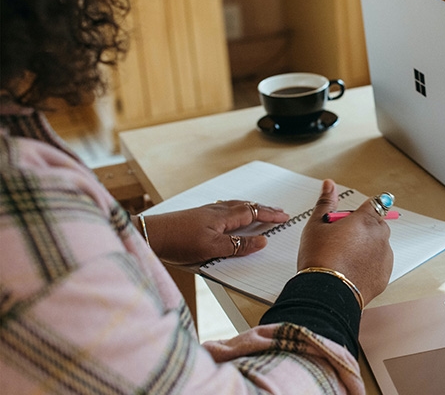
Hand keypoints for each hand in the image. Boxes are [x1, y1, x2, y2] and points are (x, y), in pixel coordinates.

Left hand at [136, 201, 289, 264]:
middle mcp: (216, 210)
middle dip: (264, 209)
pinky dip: (237, 210)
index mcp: (223, 216)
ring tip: (260, 211)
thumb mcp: (211, 248)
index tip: (284, 216)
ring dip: (251, 208)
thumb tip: (261, 242)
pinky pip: (225, 208)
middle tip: (278, 212)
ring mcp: (206, 212)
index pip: (253, 213)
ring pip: (235, 206)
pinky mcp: (197, 216)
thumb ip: (237, 246)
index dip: (270, 215)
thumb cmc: (177, 241)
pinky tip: (231, 214)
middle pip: (246, 206)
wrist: (149, 234)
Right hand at [297, 179, 393, 306]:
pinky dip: (370, 265)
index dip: (365, 209)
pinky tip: (352, 270)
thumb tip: (329, 185)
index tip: (358, 215)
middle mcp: (379, 236)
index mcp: (365, 220)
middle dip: (363, 229)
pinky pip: (379, 264)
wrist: (326, 292)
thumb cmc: (319, 258)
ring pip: (379, 245)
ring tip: (345, 258)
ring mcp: (384, 257)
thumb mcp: (316, 225)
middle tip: (342, 240)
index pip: (376, 203)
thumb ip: (326, 202)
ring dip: (368, 247)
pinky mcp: (385, 275)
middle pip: (377, 225)